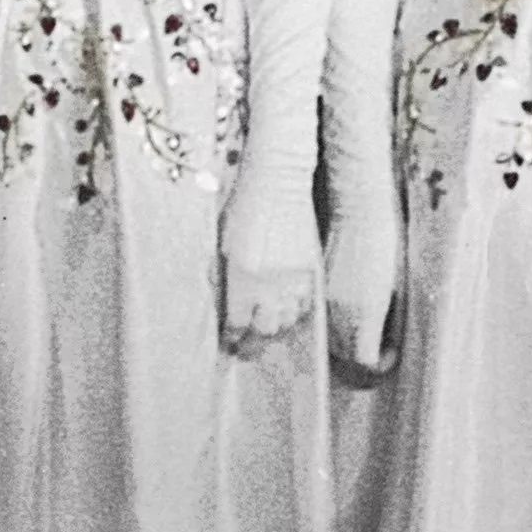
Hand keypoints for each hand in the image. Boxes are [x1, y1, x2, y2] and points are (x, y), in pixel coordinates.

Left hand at [220, 192, 316, 347]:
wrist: (278, 183)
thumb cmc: (242, 207)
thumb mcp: (221, 241)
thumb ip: (220, 274)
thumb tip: (220, 302)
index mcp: (243, 275)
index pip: (237, 322)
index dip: (232, 336)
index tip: (228, 342)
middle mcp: (269, 282)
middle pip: (265, 330)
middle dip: (254, 344)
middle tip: (245, 349)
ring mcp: (294, 277)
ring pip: (288, 321)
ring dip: (275, 331)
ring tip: (264, 332)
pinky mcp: (311, 270)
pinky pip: (305, 305)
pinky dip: (295, 315)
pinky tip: (286, 313)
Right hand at [321, 196, 399, 370]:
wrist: (359, 211)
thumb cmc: (388, 244)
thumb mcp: (399, 286)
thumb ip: (392, 320)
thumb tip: (391, 343)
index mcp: (366, 312)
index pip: (365, 361)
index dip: (380, 362)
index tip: (391, 351)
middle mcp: (341, 312)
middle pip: (346, 357)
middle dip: (364, 357)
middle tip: (381, 345)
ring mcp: (326, 302)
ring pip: (332, 342)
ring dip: (349, 344)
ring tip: (366, 329)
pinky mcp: (318, 291)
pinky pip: (324, 323)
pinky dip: (337, 328)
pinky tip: (350, 313)